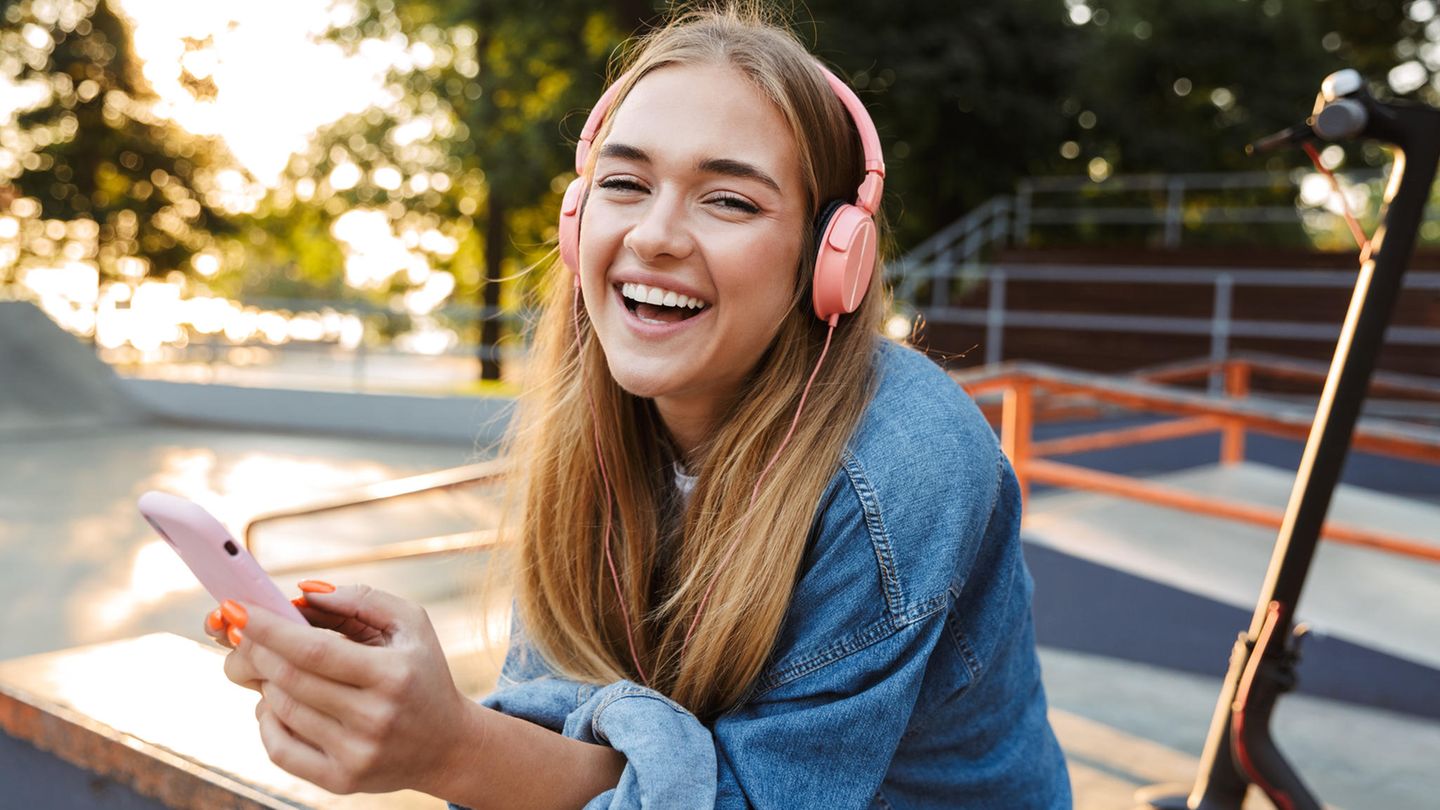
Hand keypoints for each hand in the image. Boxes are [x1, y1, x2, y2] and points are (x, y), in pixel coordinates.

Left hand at [215, 583, 482, 795]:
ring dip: (264, 681)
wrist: (448, 746)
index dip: (269, 628)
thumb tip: (303, 595)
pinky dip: (266, 719)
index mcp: (393, 674)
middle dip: (255, 649)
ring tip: (273, 666)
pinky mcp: (341, 780)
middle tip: (240, 633)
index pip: (314, 650)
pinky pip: (279, 749)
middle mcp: (375, 717)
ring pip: (281, 709)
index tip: (235, 609)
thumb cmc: (422, 673)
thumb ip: (362, 600)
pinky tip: (276, 701)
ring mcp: (356, 753)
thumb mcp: (410, 624)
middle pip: (290, 679)